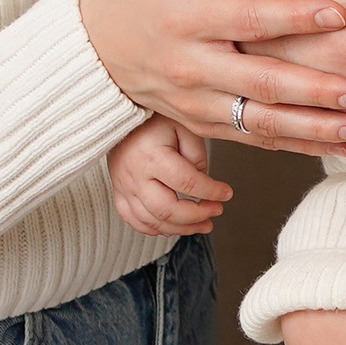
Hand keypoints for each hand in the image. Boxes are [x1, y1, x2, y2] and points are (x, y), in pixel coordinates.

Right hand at [77, 0, 345, 154]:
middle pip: (261, 81)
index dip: (295, 17)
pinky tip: (337, 144)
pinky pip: (253, 139)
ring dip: (313, 129)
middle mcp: (192, 65)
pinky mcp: (202, 124)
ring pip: (262, 121)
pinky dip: (296, 145)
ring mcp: (196, 101)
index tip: (341, 14)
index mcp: (186, 17)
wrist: (94, 47)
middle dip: (316, 91)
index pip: (248, 19)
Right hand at [107, 117, 231, 236]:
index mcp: (153, 156)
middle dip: (197, 216)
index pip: (187, 182)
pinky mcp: (119, 192)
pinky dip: (155, 229)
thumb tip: (202, 182)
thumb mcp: (183, 126)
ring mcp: (124, 186)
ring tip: (203, 224)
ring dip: (181, 228)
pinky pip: (134, 220)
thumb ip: (196, 155)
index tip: (226, 193)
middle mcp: (135, 175)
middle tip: (216, 210)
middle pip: (167, 209)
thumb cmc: (154, 120)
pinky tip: (174, 226)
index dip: (211, 191)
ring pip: (152, 221)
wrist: (121, 115)